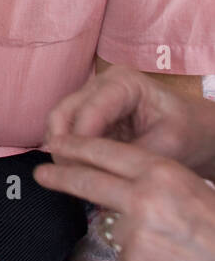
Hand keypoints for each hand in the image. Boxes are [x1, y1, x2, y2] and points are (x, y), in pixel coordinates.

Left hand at [34, 135, 214, 260]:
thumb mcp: (190, 190)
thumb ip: (152, 181)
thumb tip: (116, 178)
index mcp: (162, 174)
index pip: (107, 152)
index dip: (77, 145)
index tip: (56, 142)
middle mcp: (143, 198)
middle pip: (87, 180)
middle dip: (59, 175)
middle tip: (40, 173)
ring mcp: (134, 231)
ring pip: (112, 225)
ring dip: (130, 235)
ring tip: (166, 247)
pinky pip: (124, 255)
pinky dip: (139, 260)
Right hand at [44, 65, 214, 177]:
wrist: (201, 133)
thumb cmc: (191, 134)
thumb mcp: (166, 146)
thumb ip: (128, 156)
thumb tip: (94, 174)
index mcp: (123, 83)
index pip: (88, 111)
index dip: (78, 142)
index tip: (78, 171)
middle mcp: (101, 84)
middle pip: (63, 112)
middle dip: (62, 145)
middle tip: (67, 176)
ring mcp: (92, 98)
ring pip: (59, 122)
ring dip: (61, 149)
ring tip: (71, 177)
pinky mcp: (90, 115)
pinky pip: (68, 132)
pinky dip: (68, 151)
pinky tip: (77, 171)